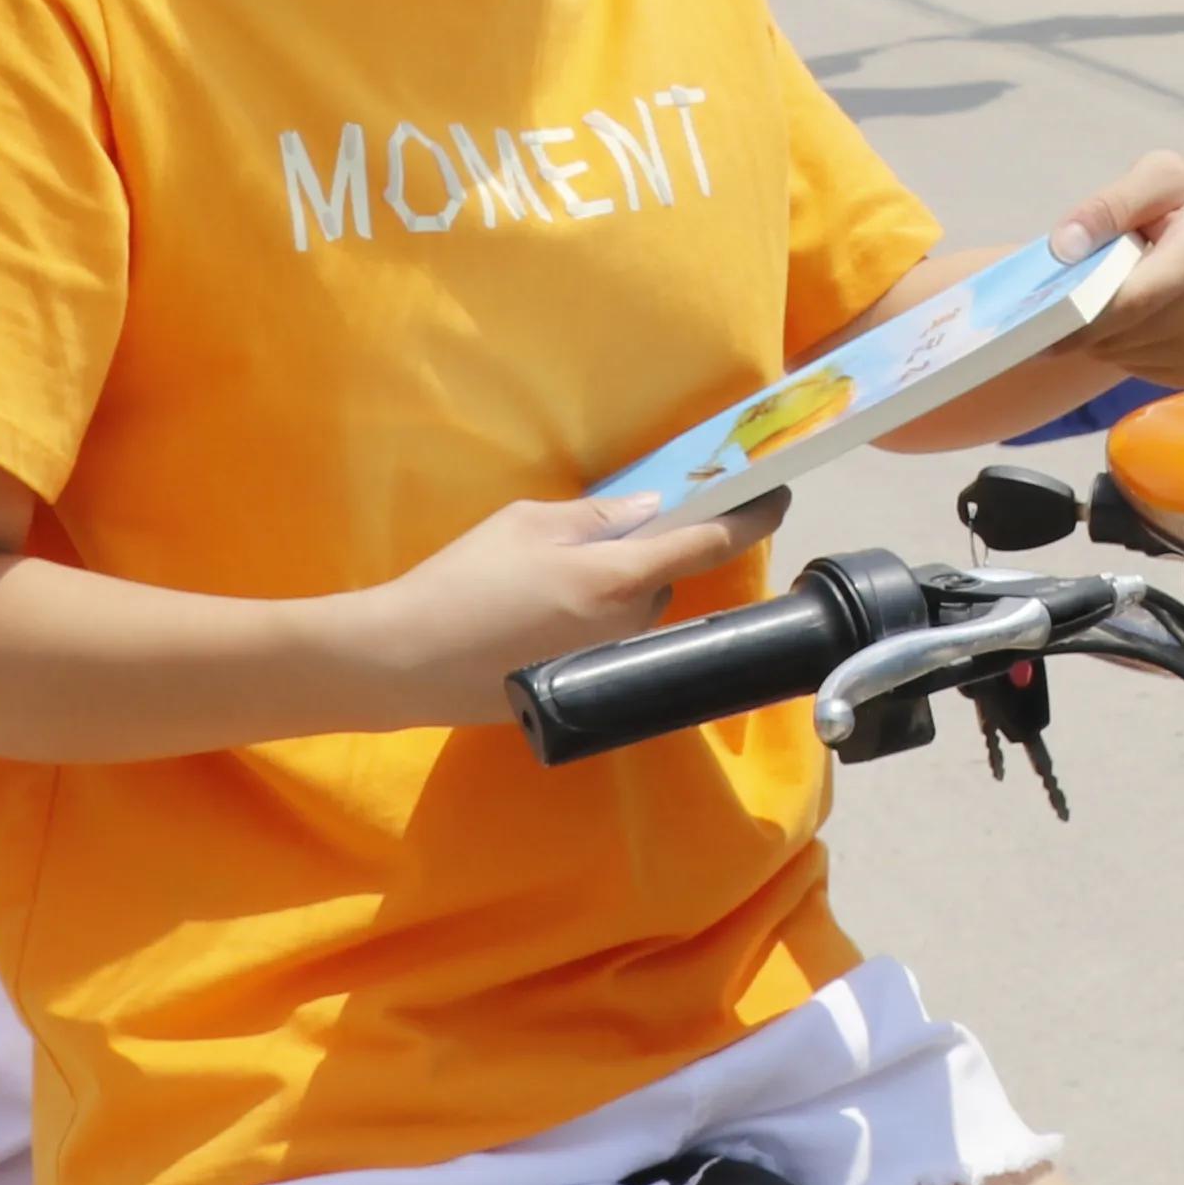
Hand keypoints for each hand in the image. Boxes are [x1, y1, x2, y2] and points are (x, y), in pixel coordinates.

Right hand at [358, 491, 784, 726]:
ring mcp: (608, 663)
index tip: (776, 496)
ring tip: (544, 582)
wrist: (406, 660)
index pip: (707, 543)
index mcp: (619, 577)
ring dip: (615, 590)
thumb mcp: (528, 524)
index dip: (750, 518)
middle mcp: (628, 626)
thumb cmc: (465, 581)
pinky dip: (590, 621)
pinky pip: (608, 640)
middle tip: (593, 536)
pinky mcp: (585, 688)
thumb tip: (650, 510)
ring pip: (636, 612)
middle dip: (646, 555)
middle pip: (666, 580)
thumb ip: (597, 517)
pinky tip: (536, 616)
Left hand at [1051, 150, 1183, 385]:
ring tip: (1098, 300)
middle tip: (1050, 306)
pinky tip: (1128, 318)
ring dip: (1097, 334)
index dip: (1077, 311)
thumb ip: (1109, 204)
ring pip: (1122, 353)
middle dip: (1079, 321)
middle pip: (1122, 331)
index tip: (1033, 318)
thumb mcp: (1161, 176)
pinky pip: (1136, 366)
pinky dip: (1118, 346)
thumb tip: (1063, 247)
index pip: (1131, 298)